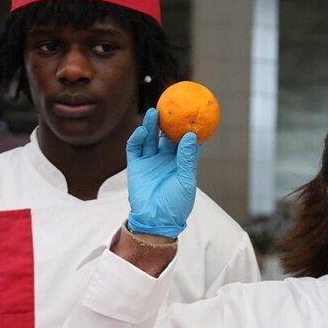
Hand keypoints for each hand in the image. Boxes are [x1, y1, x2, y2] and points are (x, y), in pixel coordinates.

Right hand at [126, 107, 200, 238]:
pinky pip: (135, 148)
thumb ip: (187, 158)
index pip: (184, 141)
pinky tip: (142, 131)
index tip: (191, 113)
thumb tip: (191, 135)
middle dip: (168, 122)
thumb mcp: (186, 181)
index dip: (187, 127)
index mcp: (180, 163)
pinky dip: (137, 138)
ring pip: (150, 138)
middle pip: (166, 136)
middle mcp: (165, 159)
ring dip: (151, 125)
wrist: (156, 221)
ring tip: (154, 112)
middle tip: (170, 107)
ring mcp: (150, 161)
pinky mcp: (136, 166)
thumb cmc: (176, 204)